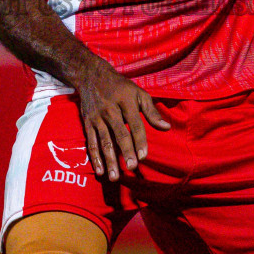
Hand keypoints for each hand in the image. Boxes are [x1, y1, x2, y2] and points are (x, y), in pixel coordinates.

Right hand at [73, 63, 170, 181]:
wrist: (92, 76)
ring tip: (115, 177)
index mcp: (126, 102)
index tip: (143, 156)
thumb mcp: (139, 93)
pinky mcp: (87, 123)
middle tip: (132, 167)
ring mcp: (97, 117)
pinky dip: (95, 157)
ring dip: (109, 160)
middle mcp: (110, 110)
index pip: (135, 124)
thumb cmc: (121, 87)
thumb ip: (152, 112)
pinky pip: (91, 142)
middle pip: (119, 134)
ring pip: (104, 141)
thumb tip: (166, 127)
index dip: (139, 140)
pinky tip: (100, 170)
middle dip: (126, 152)